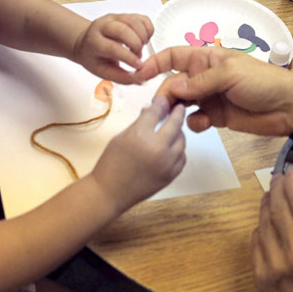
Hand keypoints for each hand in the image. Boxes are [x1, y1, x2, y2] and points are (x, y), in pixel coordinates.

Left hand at [73, 13, 152, 83]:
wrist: (86, 42)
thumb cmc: (93, 56)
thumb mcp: (101, 71)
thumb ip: (120, 77)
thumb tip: (139, 79)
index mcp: (94, 41)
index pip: (112, 47)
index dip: (128, 57)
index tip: (139, 66)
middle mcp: (103, 26)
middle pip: (124, 30)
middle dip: (136, 45)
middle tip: (138, 57)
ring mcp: (115, 18)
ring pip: (134, 21)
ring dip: (143, 37)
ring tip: (140, 49)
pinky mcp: (126, 15)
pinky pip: (142, 18)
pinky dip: (148, 30)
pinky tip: (143, 40)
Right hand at [91, 96, 185, 211]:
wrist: (110, 192)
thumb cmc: (111, 162)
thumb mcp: (121, 137)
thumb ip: (139, 123)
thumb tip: (151, 109)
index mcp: (141, 135)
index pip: (156, 112)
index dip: (160, 103)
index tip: (163, 99)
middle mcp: (157, 148)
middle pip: (175, 124)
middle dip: (177, 113)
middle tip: (178, 107)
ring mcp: (167, 163)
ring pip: (182, 140)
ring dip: (178, 132)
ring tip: (173, 129)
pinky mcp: (171, 175)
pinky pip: (182, 157)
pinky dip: (178, 150)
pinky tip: (171, 147)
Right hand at [135, 46, 292, 135]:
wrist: (290, 108)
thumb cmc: (264, 82)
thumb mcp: (229, 74)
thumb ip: (199, 82)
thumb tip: (172, 87)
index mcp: (206, 59)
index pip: (173, 56)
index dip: (155, 63)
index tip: (139, 74)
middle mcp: (203, 77)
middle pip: (173, 83)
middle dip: (166, 94)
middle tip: (163, 107)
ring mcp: (209, 97)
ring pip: (181, 103)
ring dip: (177, 110)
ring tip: (180, 117)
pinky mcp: (216, 116)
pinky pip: (195, 119)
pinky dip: (193, 123)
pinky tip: (203, 124)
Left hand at [252, 169, 292, 291]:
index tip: (292, 172)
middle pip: (278, 207)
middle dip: (277, 187)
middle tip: (278, 177)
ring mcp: (273, 263)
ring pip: (264, 221)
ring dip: (266, 203)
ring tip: (271, 194)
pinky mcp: (260, 273)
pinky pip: (256, 240)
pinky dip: (260, 226)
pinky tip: (266, 220)